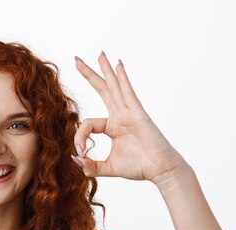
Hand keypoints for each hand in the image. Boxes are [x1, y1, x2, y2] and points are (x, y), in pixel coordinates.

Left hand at [72, 51, 186, 183]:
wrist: (159, 169)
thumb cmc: (139, 167)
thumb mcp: (108, 168)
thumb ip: (91, 166)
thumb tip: (75, 161)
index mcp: (112, 126)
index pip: (88, 124)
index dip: (79, 136)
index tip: (79, 150)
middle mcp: (120, 115)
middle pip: (102, 89)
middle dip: (89, 74)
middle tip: (76, 59)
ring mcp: (129, 112)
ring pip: (114, 86)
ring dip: (105, 70)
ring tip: (99, 54)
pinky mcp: (137, 113)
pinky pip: (127, 92)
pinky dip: (122, 78)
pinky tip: (118, 64)